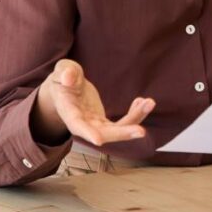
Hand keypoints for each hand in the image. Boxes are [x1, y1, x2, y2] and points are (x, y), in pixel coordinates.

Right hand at [32, 58, 153, 145]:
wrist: (64, 89)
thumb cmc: (62, 78)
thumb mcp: (61, 70)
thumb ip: (65, 72)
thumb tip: (68, 77)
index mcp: (68, 111)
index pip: (77, 125)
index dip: (87, 133)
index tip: (98, 140)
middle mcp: (82, 123)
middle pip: (102, 133)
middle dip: (121, 133)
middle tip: (141, 131)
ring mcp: (94, 125)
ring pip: (116, 130)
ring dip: (134, 119)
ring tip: (149, 103)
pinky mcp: (104, 123)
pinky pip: (122, 123)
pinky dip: (134, 114)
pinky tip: (143, 102)